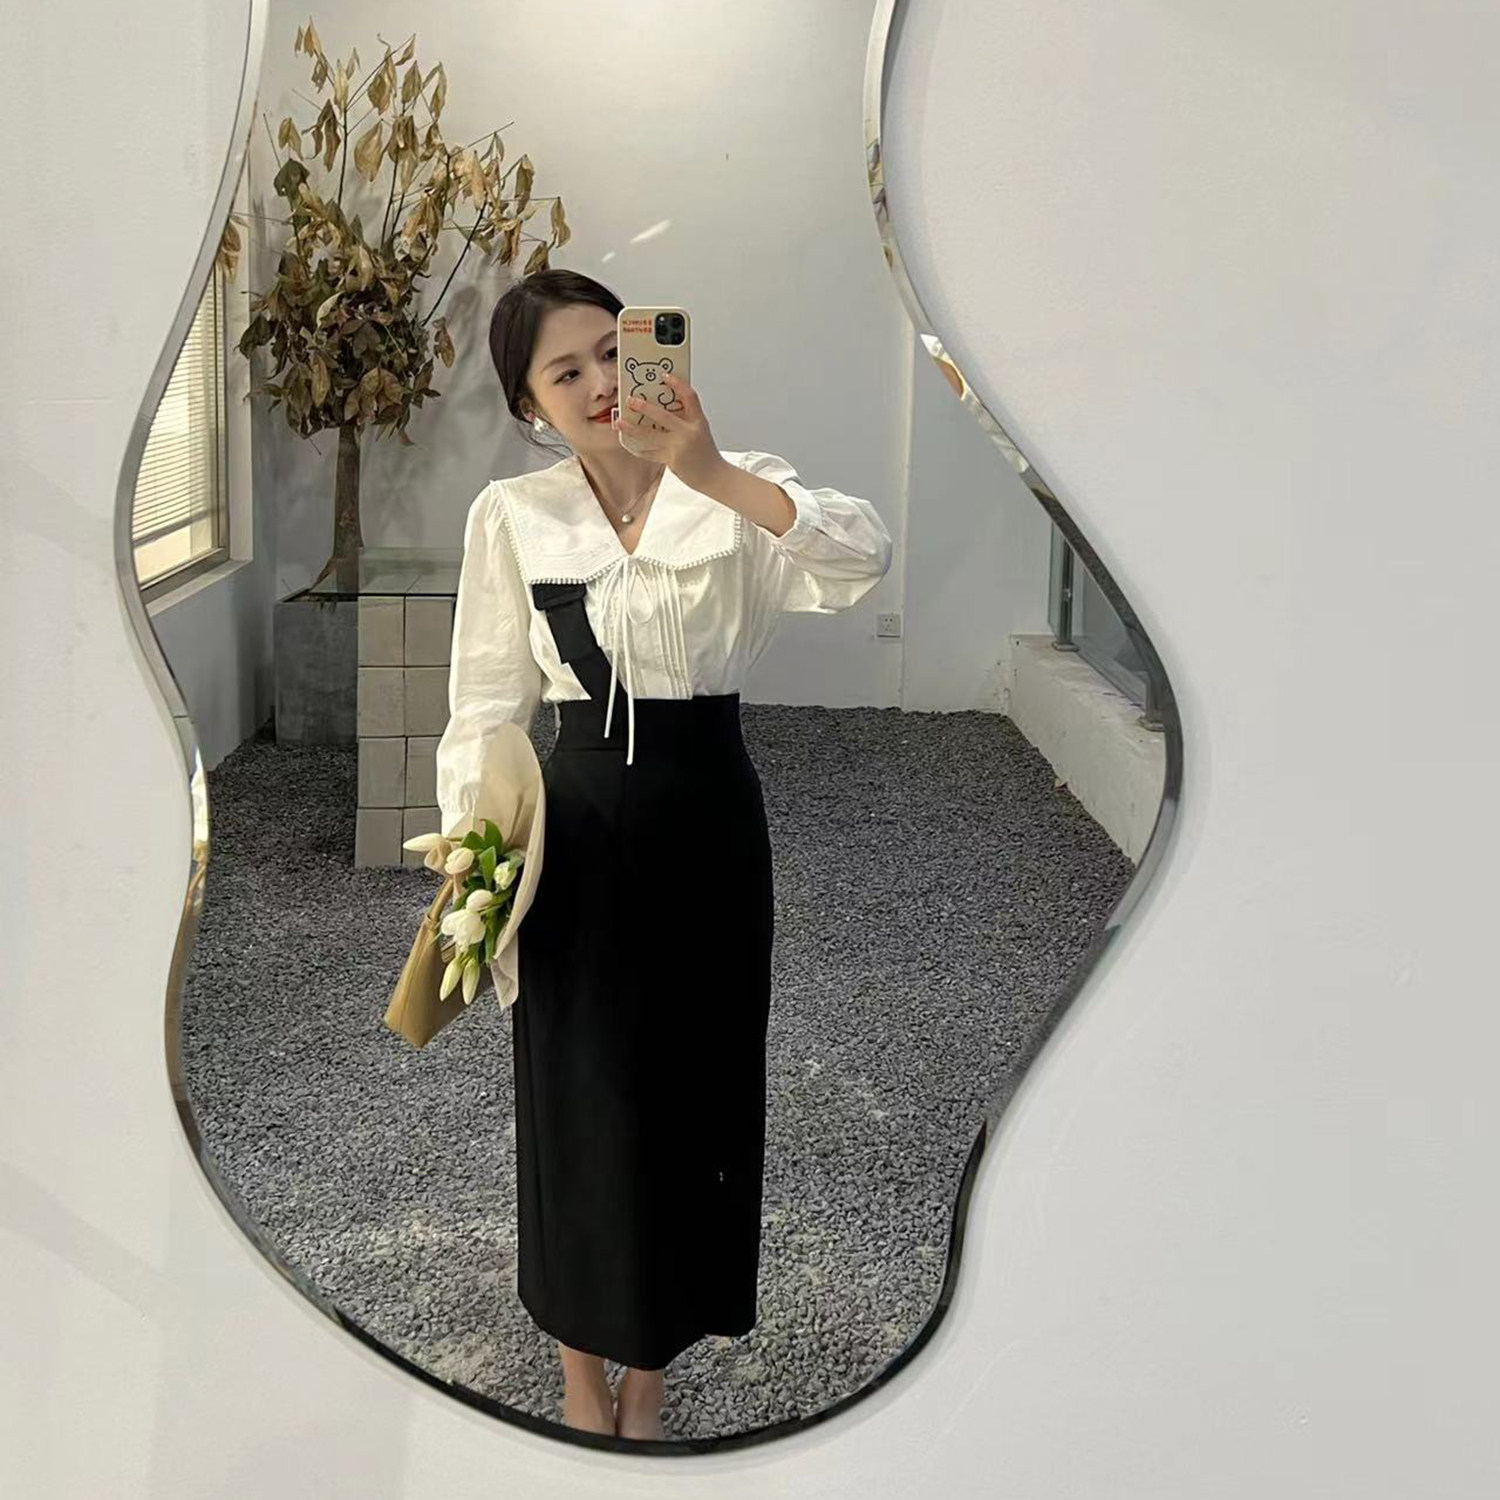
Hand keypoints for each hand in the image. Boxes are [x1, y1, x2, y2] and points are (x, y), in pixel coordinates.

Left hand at [612, 373, 724, 490]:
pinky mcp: (671, 460)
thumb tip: (662, 409)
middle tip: (631, 400)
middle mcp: (688, 432)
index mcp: (698, 421)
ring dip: (632, 428)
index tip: (665, 376)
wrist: (714, 476)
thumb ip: (685, 420)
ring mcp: (679, 447)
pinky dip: (640, 449)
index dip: (677, 384)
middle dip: (644, 407)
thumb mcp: (700, 431)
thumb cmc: (706, 453)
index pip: (689, 396)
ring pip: (650, 435)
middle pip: (662, 415)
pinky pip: (650, 452)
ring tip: (619, 423)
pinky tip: (631, 444)